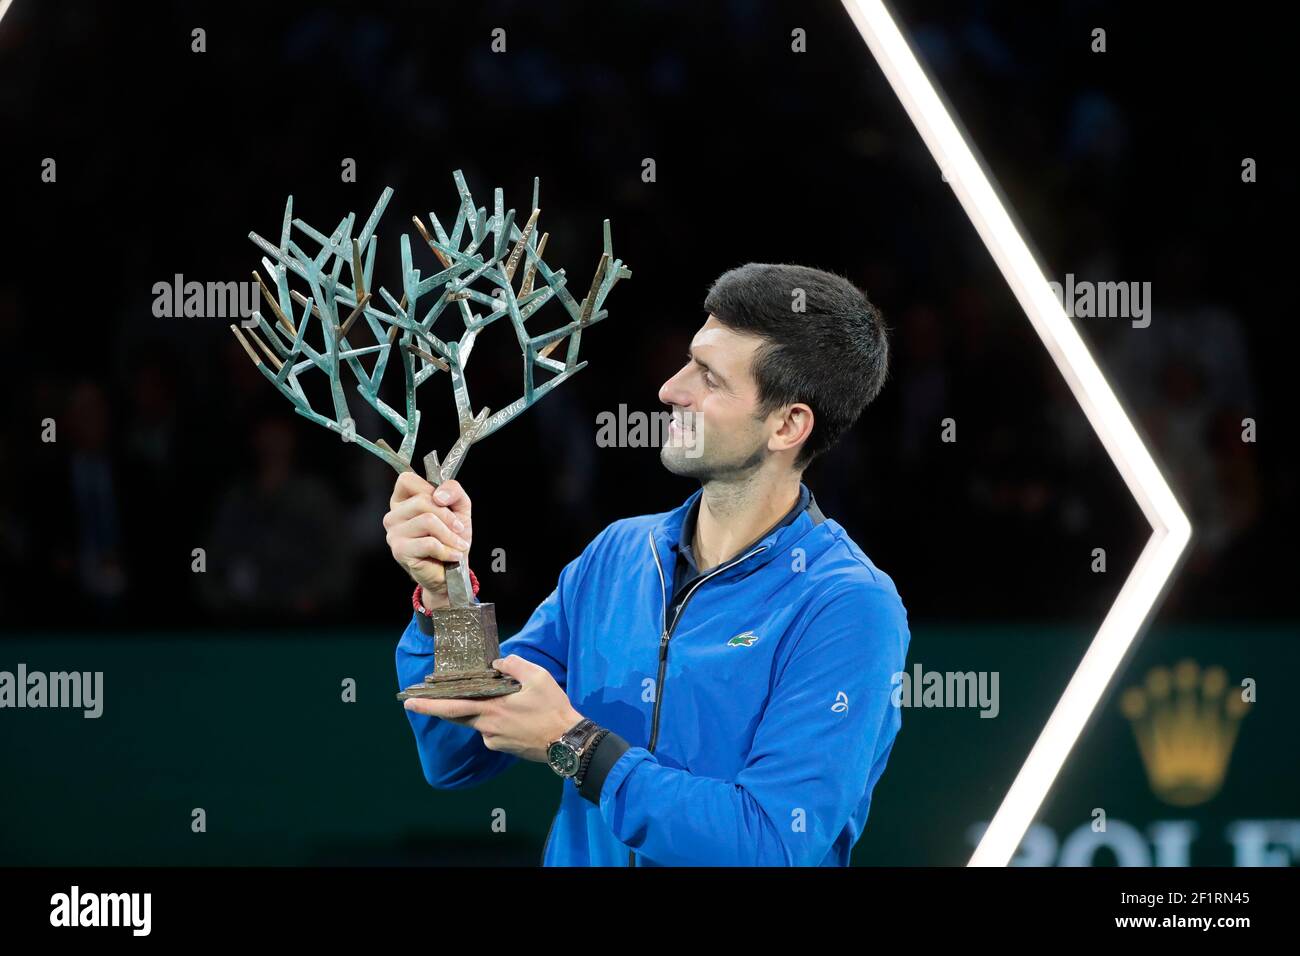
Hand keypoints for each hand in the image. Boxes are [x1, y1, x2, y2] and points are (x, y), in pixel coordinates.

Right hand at [383, 471, 472, 605]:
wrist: (453, 571)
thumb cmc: (452, 537)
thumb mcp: (459, 507)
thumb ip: (453, 490)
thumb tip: (439, 495)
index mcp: (403, 501)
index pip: (407, 479)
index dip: (430, 488)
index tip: (445, 504)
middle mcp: (393, 515)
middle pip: (422, 501)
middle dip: (448, 517)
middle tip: (459, 530)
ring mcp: (394, 533)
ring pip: (427, 520)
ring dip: (450, 535)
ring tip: (457, 544)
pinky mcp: (400, 551)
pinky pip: (429, 543)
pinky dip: (447, 550)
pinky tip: (452, 555)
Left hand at [402, 655, 583, 763]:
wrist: (567, 743)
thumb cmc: (553, 709)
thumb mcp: (538, 678)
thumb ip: (515, 665)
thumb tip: (499, 663)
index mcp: (492, 709)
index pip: (452, 706)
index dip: (428, 705)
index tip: (408, 702)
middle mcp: (487, 727)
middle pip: (457, 716)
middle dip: (435, 709)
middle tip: (415, 703)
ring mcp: (493, 740)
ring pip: (478, 721)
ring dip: (481, 710)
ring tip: (506, 702)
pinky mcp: (502, 747)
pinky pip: (491, 730)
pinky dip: (496, 719)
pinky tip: (516, 715)